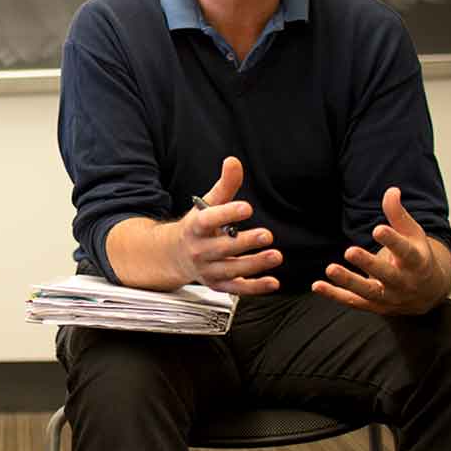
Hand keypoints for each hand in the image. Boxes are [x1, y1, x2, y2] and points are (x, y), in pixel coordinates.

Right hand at [170, 156, 281, 294]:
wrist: (174, 255)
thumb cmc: (197, 227)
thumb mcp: (207, 205)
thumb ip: (224, 185)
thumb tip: (233, 162)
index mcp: (195, 227)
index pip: (209, 220)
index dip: (227, 214)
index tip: (246, 208)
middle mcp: (199, 250)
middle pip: (222, 247)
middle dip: (245, 242)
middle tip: (266, 235)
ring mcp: (208, 269)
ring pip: (231, 269)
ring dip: (254, 264)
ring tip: (275, 255)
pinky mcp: (217, 284)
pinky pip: (236, 288)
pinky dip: (255, 288)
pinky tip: (273, 282)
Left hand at [314, 187, 447, 314]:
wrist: (428, 292)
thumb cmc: (417, 258)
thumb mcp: (413, 234)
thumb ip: (398, 214)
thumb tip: (391, 191)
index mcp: (417, 262)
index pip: (405, 251)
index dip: (392, 240)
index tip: (378, 229)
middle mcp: (404, 282)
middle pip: (386, 275)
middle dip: (368, 264)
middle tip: (350, 251)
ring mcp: (389, 297)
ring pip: (368, 292)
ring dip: (348, 281)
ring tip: (330, 269)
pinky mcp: (374, 306)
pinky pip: (352, 301)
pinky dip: (334, 295)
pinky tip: (317, 285)